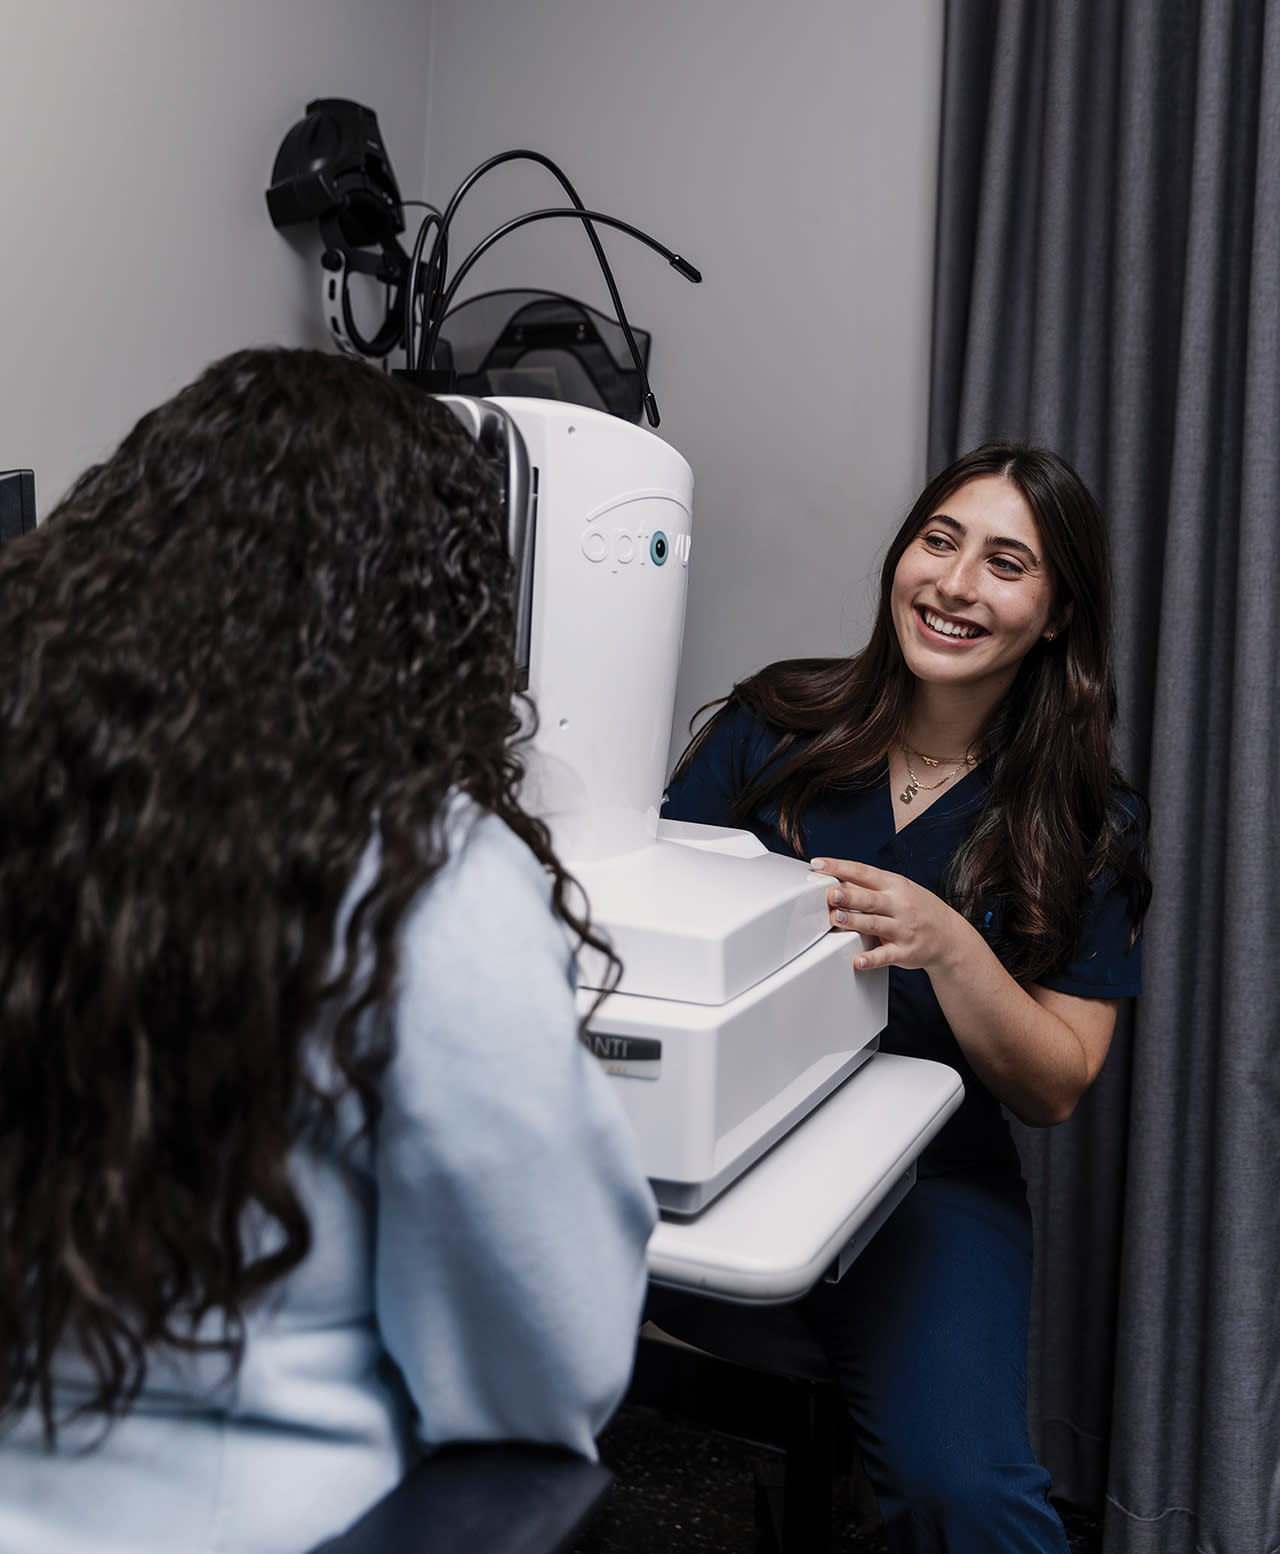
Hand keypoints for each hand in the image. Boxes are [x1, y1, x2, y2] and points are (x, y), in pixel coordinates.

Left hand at [810, 857, 968, 973]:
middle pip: (869, 898)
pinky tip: (857, 960)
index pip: (864, 872)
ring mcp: (902, 929)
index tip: (818, 863)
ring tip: (835, 918)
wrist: (950, 936)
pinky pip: (886, 955)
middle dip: (849, 895)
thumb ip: (870, 886)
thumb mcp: (899, 889)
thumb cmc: (917, 908)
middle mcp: (899, 905)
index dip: (839, 867)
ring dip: (854, 921)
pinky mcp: (905, 951)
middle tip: (830, 893)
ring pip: (875, 924)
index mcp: (894, 885)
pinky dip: (871, 959)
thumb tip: (837, 879)